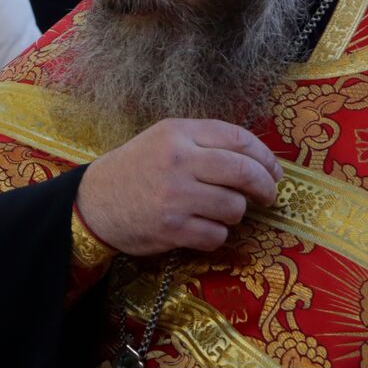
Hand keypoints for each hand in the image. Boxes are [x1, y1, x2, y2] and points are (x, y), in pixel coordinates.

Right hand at [76, 118, 282, 256]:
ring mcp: (175, 196)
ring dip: (234, 213)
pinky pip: (217, 235)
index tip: (274, 171)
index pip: (239, 138)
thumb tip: (258, 161)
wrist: (93, 203)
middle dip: (265, 187)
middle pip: (245, 172)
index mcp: (177, 133)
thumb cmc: (134, 170)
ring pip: (234, 207)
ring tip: (218, 211)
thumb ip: (204, 142)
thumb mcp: (162, 140)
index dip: (265, 156)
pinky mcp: (172, 228)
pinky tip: (201, 228)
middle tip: (268, 195)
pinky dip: (215, 235)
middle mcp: (178, 160)